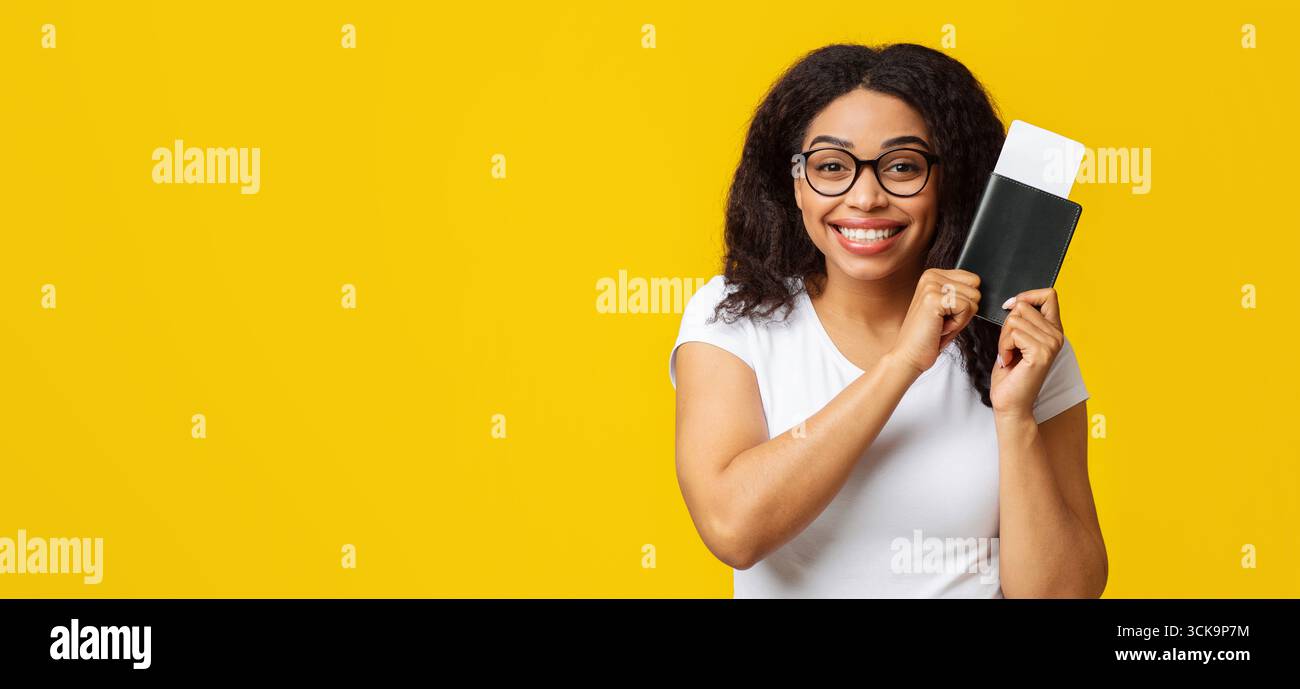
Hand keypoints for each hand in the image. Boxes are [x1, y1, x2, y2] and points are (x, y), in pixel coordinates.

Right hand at [888, 268, 980, 374]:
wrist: (909, 356)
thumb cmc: (930, 336)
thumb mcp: (948, 309)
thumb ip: (961, 293)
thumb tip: (983, 287)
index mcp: (934, 275)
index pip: (973, 279)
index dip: (967, 302)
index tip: (946, 314)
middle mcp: (931, 276)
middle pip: (975, 289)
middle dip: (965, 311)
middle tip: (943, 321)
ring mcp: (931, 286)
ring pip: (973, 299)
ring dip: (961, 319)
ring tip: (940, 325)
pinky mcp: (934, 299)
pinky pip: (967, 308)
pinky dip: (957, 324)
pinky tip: (939, 328)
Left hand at [990, 287, 1065, 417]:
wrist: (1010, 402)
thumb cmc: (1011, 373)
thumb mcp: (1015, 339)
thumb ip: (1021, 320)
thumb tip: (1016, 302)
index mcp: (1053, 329)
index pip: (1049, 294)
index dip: (1026, 296)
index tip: (1010, 307)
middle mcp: (1057, 335)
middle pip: (1023, 307)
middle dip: (1007, 325)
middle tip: (1009, 347)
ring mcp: (1051, 344)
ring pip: (1015, 320)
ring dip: (1004, 339)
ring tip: (1009, 355)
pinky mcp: (1041, 353)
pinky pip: (1013, 334)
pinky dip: (1004, 347)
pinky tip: (1009, 361)